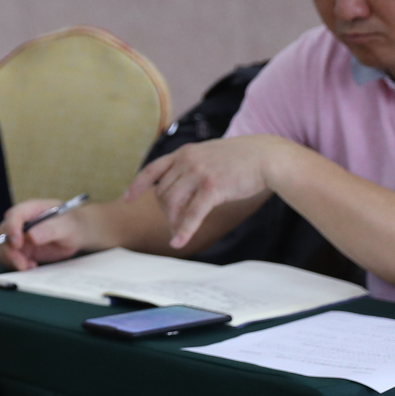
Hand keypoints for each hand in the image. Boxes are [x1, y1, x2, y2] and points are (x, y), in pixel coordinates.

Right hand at [0, 198, 87, 270]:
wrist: (75, 234)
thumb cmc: (72, 224)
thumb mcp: (66, 226)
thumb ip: (50, 229)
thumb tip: (31, 236)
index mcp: (29, 209)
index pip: (14, 216)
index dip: (12, 229)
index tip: (17, 244)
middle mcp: (18, 222)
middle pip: (2, 234)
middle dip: (8, 250)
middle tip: (23, 264)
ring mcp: (17, 236)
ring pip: (1, 247)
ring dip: (10, 259)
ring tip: (29, 266)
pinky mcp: (20, 249)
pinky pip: (9, 257)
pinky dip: (15, 264)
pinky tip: (32, 266)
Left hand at [127, 135, 290, 249]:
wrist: (266, 156)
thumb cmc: (241, 159)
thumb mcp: (208, 155)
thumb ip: (191, 166)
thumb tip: (177, 187)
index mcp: (184, 153)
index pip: (152, 169)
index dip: (138, 185)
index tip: (128, 199)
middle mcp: (187, 161)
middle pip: (163, 193)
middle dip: (166, 211)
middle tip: (174, 224)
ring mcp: (198, 173)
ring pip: (174, 204)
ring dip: (174, 223)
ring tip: (178, 233)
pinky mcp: (212, 188)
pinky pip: (192, 214)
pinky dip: (184, 230)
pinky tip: (179, 242)